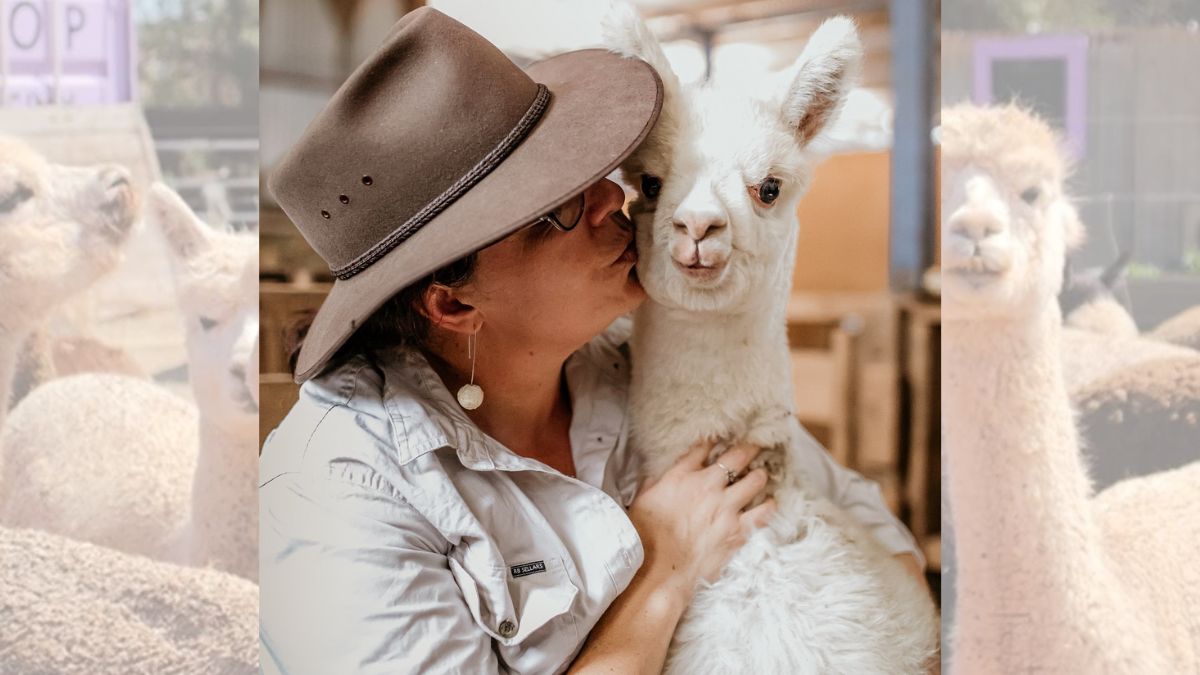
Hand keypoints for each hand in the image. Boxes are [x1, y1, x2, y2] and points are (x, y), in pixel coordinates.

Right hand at [627, 440, 776, 601]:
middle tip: (756, 445)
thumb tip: (658, 475)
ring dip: (760, 476)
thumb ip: (653, 483)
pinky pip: (764, 513)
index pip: (703, 447)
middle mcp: (707, 486)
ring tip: (761, 475)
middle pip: (737, 456)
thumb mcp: (642, 501)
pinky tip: (770, 503)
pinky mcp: (738, 531)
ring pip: (755, 480)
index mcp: (681, 476)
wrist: (659, 571)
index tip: (721, 439)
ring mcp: (726, 508)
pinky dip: (769, 506)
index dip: (714, 441)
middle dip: (749, 447)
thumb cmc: (645, 538)